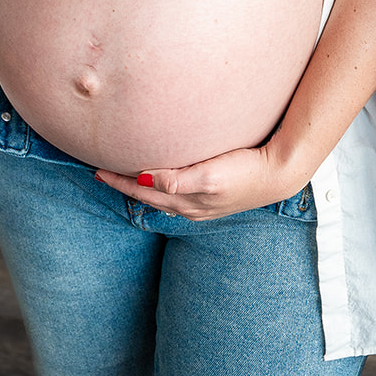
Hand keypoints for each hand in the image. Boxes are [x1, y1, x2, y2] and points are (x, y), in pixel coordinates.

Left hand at [94, 137, 305, 221]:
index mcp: (186, 200)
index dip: (118, 181)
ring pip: (160, 197)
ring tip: (124, 175)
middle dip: (123, 185)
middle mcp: (190, 206)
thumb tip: (146, 179)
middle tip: (101, 171)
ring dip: (140, 187)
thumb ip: (179, 180)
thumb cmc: (246, 170)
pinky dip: (159, 187)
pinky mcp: (213, 196)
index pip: (142, 191)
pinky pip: (175, 194)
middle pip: (146, 196)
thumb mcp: (210, 175)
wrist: (279, 174)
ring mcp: (202, 204)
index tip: (96, 169)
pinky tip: (160, 179)